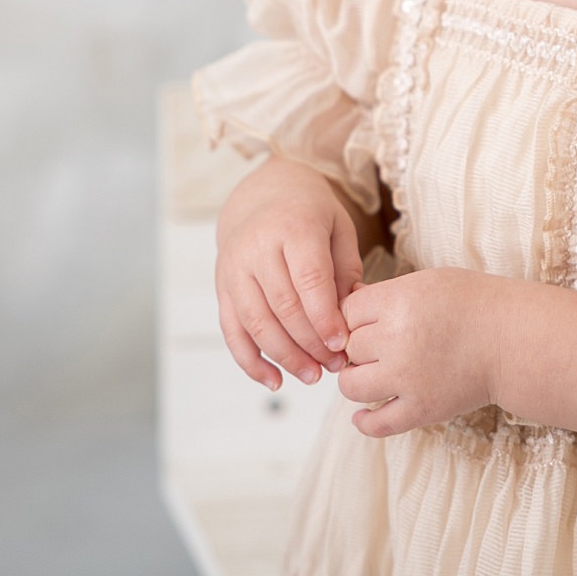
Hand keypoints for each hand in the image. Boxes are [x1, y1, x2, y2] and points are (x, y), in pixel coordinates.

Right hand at [214, 157, 365, 390]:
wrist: (263, 195)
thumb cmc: (309, 214)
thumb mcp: (338, 228)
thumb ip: (346, 268)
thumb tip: (353, 312)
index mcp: (293, 226)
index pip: (309, 279)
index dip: (325, 317)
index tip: (343, 344)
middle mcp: (257, 247)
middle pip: (283, 306)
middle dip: (311, 343)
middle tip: (336, 366)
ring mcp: (234, 269)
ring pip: (256, 323)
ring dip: (285, 356)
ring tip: (313, 376)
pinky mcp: (223, 287)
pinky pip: (232, 331)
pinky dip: (251, 361)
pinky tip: (274, 380)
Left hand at [337, 267, 503, 437]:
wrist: (515, 340)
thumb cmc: (475, 304)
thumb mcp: (428, 281)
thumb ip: (387, 294)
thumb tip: (346, 306)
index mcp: (400, 302)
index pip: (347, 311)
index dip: (355, 316)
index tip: (371, 320)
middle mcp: (398, 340)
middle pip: (349, 347)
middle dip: (360, 346)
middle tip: (382, 345)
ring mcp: (408, 379)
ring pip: (351, 385)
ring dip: (357, 379)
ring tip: (375, 373)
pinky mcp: (421, 409)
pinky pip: (377, 424)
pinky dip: (364, 422)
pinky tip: (363, 414)